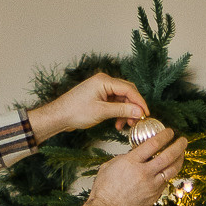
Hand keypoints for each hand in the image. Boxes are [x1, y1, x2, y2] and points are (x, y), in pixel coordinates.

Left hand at [28, 73, 148, 139]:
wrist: (59, 116)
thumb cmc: (76, 111)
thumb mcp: (102, 112)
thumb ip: (122, 110)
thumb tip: (139, 111)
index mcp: (104, 81)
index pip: (129, 89)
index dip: (139, 102)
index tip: (146, 114)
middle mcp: (104, 81)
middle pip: (127, 92)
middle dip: (133, 107)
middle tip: (137, 120)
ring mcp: (101, 89)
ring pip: (121, 99)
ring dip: (125, 111)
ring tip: (125, 125)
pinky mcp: (99, 96)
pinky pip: (114, 102)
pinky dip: (118, 112)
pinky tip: (117, 123)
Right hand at [87, 127, 186, 205]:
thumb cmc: (104, 190)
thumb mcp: (110, 166)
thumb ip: (124, 158)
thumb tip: (133, 154)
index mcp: (131, 162)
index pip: (153, 144)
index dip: (165, 136)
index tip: (170, 132)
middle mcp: (144, 173)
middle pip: (168, 156)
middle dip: (179, 146)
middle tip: (183, 140)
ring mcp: (151, 186)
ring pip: (171, 170)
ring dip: (179, 160)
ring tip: (182, 154)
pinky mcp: (153, 197)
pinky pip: (165, 183)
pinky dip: (169, 175)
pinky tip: (169, 170)